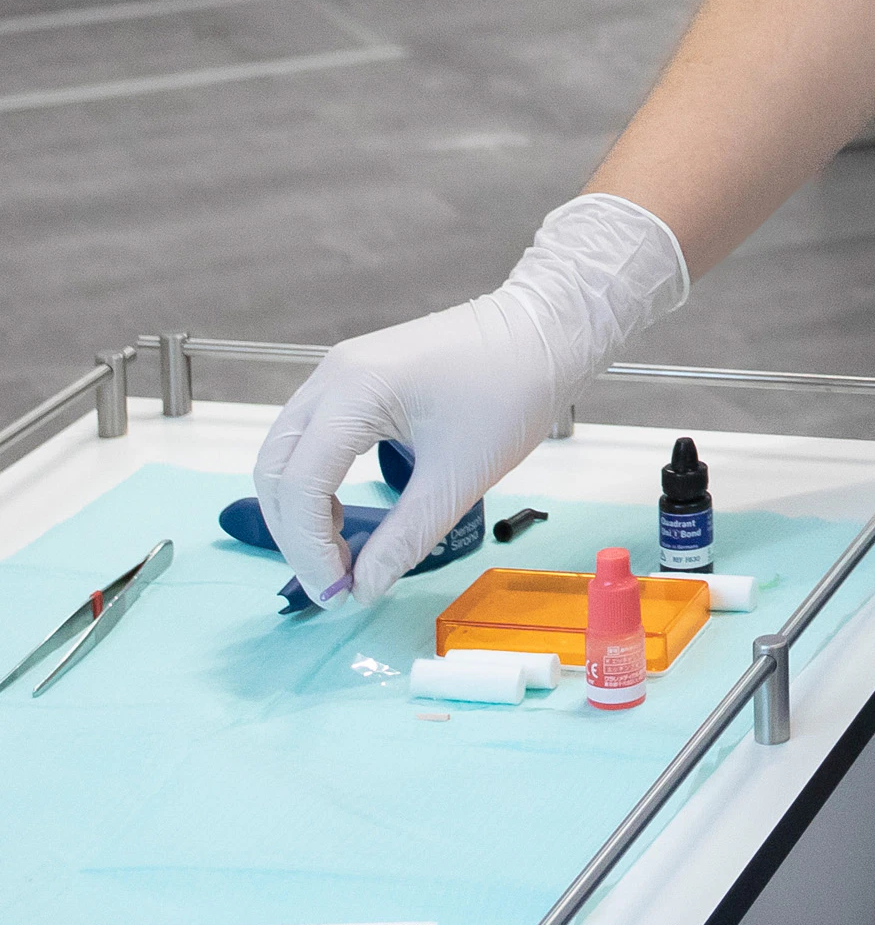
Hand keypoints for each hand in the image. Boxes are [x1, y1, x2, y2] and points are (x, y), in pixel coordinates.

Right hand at [253, 194, 688, 605]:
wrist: (547, 330)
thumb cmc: (512, 391)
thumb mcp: (459, 477)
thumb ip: (405, 538)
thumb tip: (363, 589)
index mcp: (354, 390)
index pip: (299, 485)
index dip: (309, 549)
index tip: (337, 595)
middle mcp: (334, 374)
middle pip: (276, 468)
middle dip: (295, 533)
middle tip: (332, 582)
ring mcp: (342, 371)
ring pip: (287, 453)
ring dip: (301, 509)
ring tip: (340, 555)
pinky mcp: (358, 377)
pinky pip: (313, 437)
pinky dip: (316, 482)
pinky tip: (345, 515)